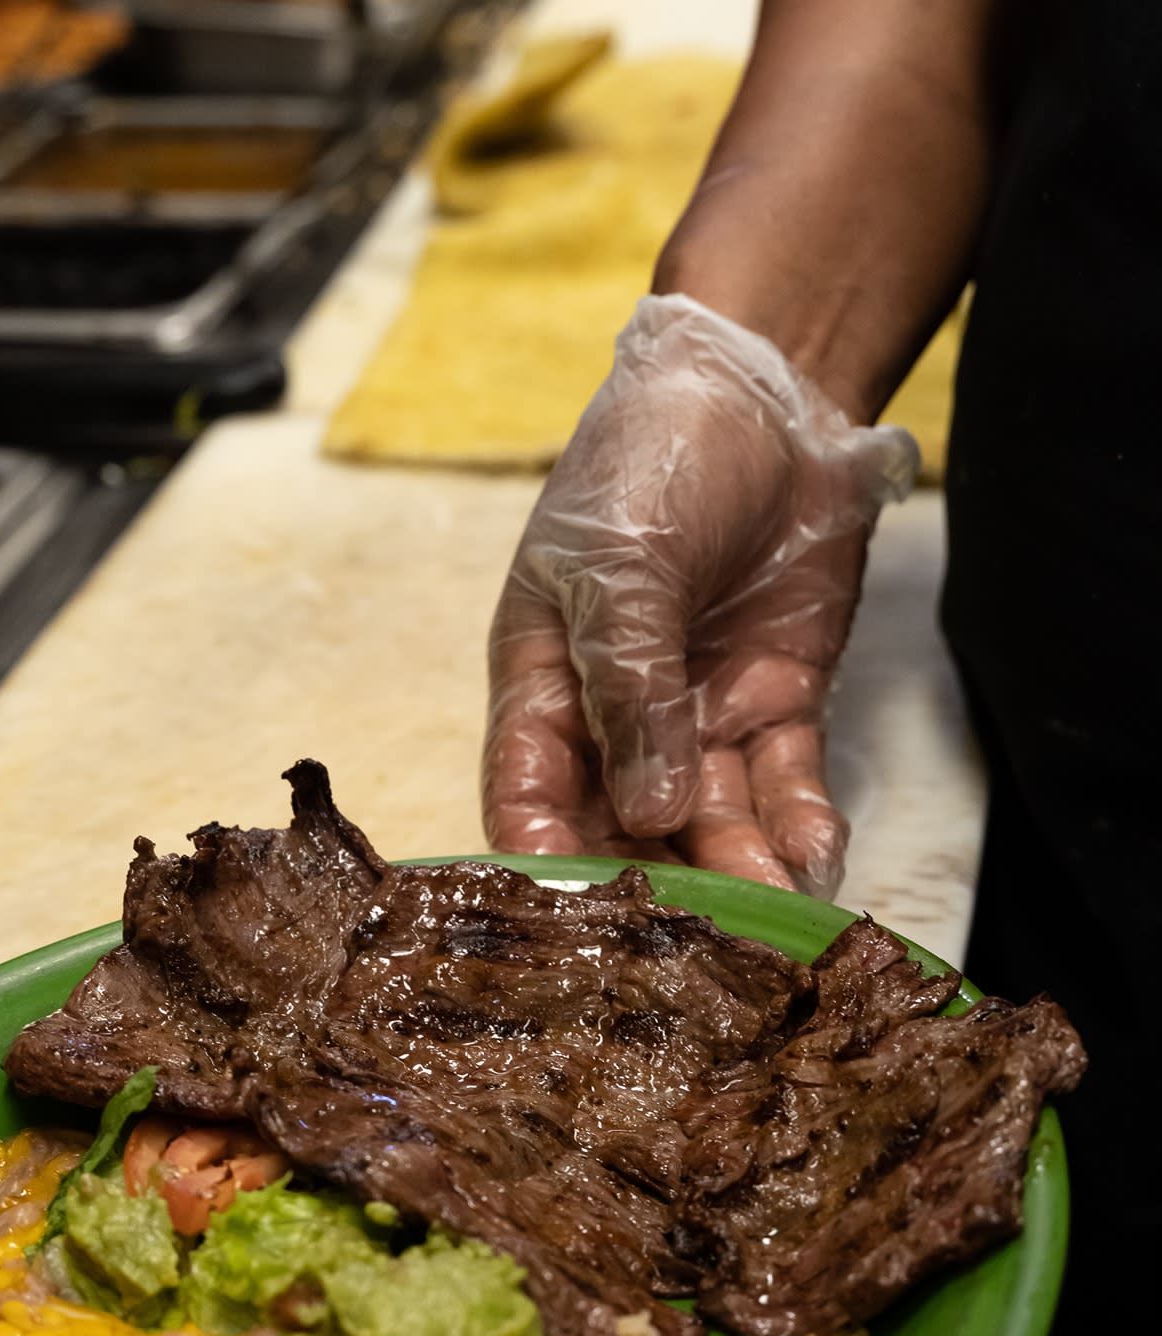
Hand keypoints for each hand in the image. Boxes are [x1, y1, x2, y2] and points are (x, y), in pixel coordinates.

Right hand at [484, 295, 915, 892]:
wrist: (769, 386)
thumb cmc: (652, 459)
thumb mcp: (619, 568)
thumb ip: (629, 689)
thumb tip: (646, 810)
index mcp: (542, 682)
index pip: (529, 794)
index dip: (544, 857)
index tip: (573, 916)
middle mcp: (615, 719)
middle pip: (622, 829)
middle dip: (654, 887)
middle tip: (689, 943)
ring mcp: (699, 718)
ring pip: (710, 823)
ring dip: (737, 871)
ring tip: (766, 913)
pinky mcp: (776, 706)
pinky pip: (783, 786)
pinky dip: (798, 825)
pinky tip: (813, 860)